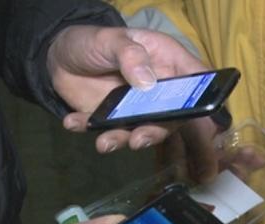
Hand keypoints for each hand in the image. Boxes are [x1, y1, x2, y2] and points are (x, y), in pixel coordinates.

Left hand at [47, 26, 220, 181]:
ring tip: (104, 142)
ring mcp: (133, 109)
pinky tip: (72, 122)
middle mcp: (155, 91)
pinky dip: (87, 129)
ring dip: (122, 139)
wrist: (59, 56)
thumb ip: (130, 56)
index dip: (206, 100)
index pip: (195, 82)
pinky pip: (103, 130)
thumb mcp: (111, 40)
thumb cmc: (94, 42)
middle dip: (156, 132)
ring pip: (138, 130)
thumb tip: (147, 83)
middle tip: (138, 140)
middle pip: (169, 117)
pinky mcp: (109, 121)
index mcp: (166, 63)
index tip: (205, 119)